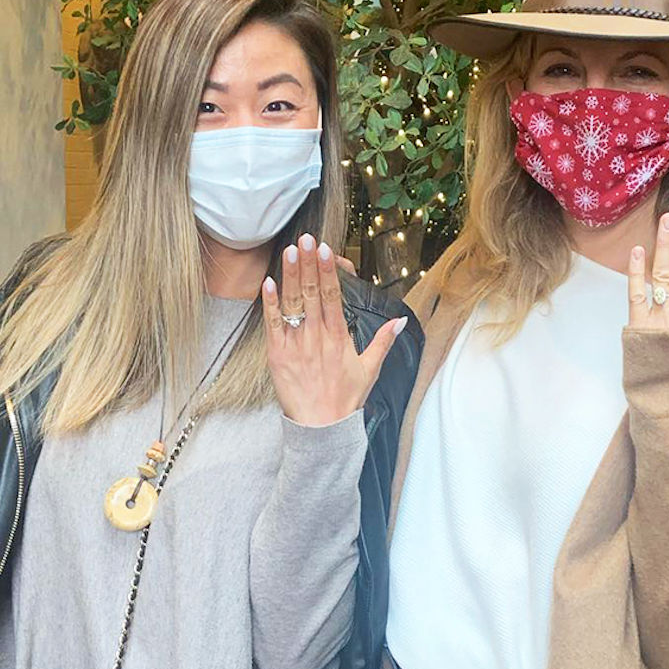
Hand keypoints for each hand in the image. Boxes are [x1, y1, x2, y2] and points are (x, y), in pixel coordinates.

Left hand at [262, 234, 405, 426]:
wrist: (322, 428)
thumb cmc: (345, 399)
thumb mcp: (369, 370)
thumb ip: (383, 341)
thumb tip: (399, 321)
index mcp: (339, 338)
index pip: (333, 296)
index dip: (328, 271)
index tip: (325, 250)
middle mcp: (318, 338)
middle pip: (312, 293)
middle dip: (309, 264)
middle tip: (306, 240)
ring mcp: (297, 345)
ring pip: (293, 304)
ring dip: (291, 276)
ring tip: (291, 252)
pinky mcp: (278, 356)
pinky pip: (273, 325)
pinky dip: (270, 304)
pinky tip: (269, 282)